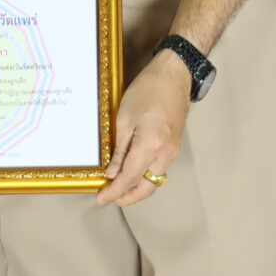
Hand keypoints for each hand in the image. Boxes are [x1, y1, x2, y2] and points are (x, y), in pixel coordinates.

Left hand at [98, 52, 188, 206]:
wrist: (174, 76)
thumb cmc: (146, 91)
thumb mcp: (125, 119)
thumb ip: (120, 150)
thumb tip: (112, 173)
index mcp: (150, 146)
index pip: (130, 178)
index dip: (115, 191)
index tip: (101, 199)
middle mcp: (165, 154)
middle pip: (146, 187)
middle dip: (128, 197)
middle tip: (110, 199)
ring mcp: (172, 152)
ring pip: (155, 181)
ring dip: (137, 189)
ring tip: (118, 189)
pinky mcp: (174, 147)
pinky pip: (159, 170)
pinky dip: (146, 177)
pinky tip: (133, 174)